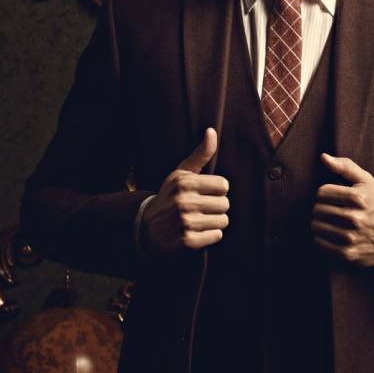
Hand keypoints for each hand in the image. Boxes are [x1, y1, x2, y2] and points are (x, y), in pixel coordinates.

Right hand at [140, 127, 230, 255]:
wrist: (148, 227)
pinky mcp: (187, 241)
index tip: (203, 193)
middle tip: (200, 209)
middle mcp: (184, 201)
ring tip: (198, 220)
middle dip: (216, 207)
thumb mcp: (182, 173)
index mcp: (184, 182)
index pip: (224, 185)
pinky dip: (210, 235)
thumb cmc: (171, 196)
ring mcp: (185, 222)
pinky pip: (217, 235)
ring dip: (214, 222)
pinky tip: (196, 232)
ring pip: (223, 220)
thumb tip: (212, 131)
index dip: (216, 190)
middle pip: (225, 204)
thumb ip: (200, 154)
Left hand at [311, 153, 373, 267]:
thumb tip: (323, 157)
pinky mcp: (347, 253)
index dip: (325, 194)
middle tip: (330, 210)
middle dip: (321, 208)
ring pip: (316, 226)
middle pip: (317, 209)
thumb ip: (345, 166)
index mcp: (359, 198)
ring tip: (329, 222)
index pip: (322, 192)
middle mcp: (354, 218)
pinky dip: (321, 238)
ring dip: (319, 223)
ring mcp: (350, 237)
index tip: (332, 198)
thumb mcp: (368, 182)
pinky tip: (331, 234)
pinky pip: (319, 243)